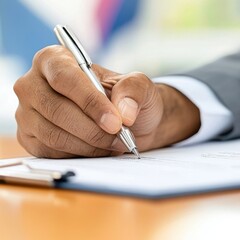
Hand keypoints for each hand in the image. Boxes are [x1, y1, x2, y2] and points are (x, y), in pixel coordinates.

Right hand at [14, 45, 200, 157]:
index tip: (115, 121)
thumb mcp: (139, 85)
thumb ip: (133, 89)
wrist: (128, 122)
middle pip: (56, 110)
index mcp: (55, 59)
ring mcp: (28, 112)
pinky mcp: (30, 138)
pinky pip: (51, 152)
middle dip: (93, 129)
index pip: (65, 78)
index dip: (90, 102)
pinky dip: (80, 155)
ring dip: (90, 145)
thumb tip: (123, 111)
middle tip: (120, 137)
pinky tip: (99, 149)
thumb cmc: (128, 97)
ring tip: (115, 143)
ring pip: (54, 135)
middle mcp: (33, 84)